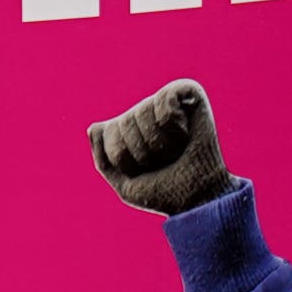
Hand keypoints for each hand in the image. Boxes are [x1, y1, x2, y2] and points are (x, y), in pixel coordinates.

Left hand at [90, 78, 225, 214]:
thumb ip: (103, 158)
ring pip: (144, 112)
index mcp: (131, 129)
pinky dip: (172, 121)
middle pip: (125, 122)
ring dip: (160, 142)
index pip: (107, 130)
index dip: (123, 157)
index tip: (143, 170)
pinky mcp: (190, 94)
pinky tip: (185, 131)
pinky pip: (165, 98)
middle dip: (142, 151)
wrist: (197, 197)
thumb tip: (94, 126)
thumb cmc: (164, 191)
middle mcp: (148, 112)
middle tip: (164, 161)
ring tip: (177, 149)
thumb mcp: (125, 184)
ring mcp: (168, 102)